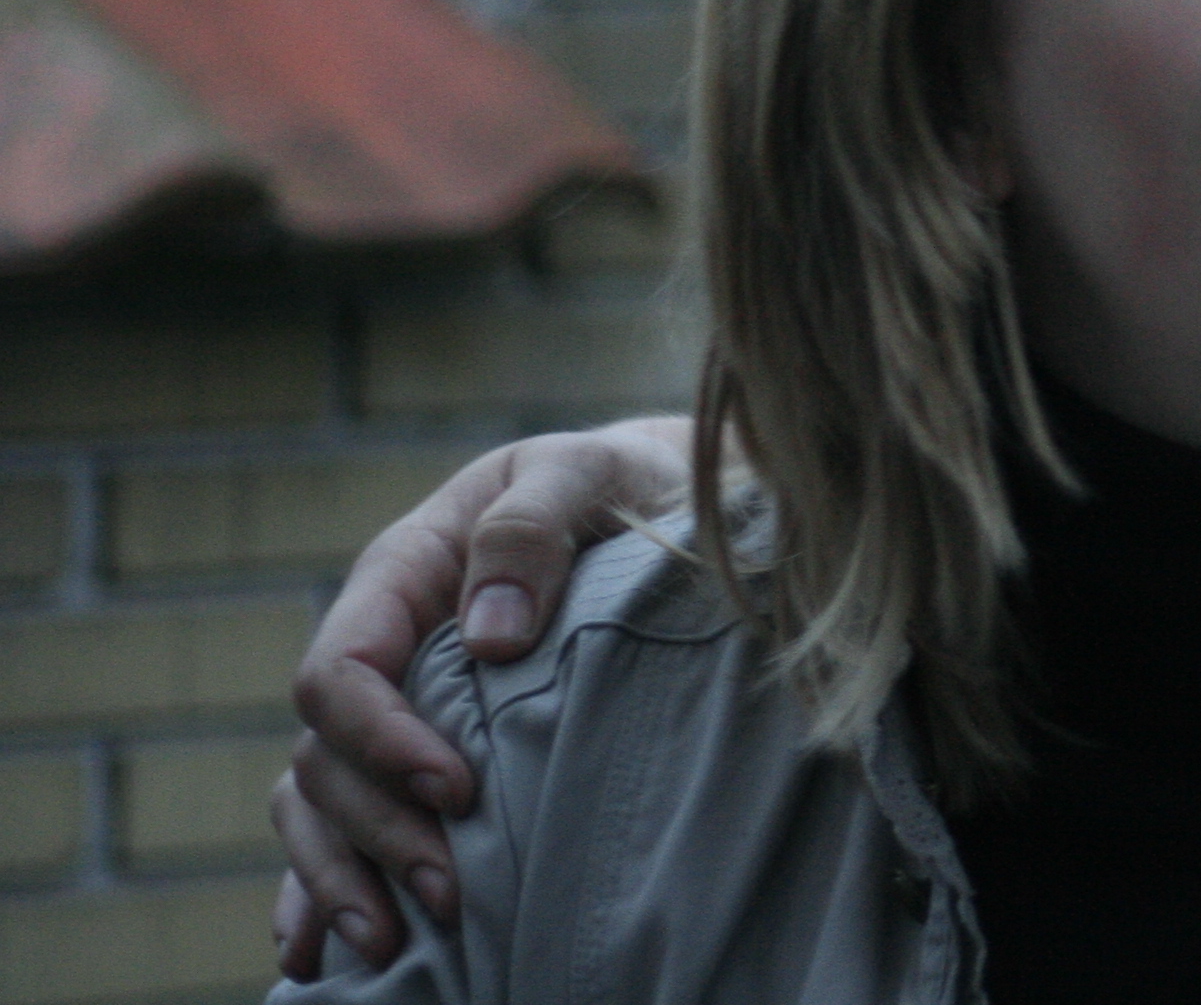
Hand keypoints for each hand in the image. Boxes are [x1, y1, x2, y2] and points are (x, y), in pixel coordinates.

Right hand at [269, 419, 692, 977]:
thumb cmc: (621, 482)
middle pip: (324, 756)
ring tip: (390, 950)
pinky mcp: (415, 747)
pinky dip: (319, 888)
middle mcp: (382, 644)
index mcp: (404, 573)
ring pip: (318, 802)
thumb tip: (490, 636)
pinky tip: (318, 952)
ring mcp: (390, 702)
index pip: (344, 669)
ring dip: (343, 879)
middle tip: (451, 894)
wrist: (659, 494)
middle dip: (377, 832)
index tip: (455, 789)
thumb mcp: (585, 472)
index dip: (381, 738)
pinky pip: (336, 823)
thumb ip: (531, 528)